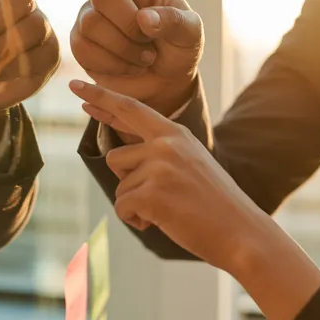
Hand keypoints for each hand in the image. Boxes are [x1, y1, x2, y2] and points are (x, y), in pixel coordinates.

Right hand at [63, 0, 201, 115]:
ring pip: (92, 23)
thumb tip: (145, 19)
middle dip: (130, 25)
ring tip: (142, 56)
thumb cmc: (179, 49)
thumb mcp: (191, 34)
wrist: (164, 83)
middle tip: (151, 44)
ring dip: (124, 49)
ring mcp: (91, 15)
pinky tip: (126, 65)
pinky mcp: (80, 41)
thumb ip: (175, 22)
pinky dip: (112, 64)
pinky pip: (84, 48)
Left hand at [67, 77, 268, 273]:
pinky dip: (136, 220)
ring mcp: (159, 167)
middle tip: (157, 197)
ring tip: (168, 210)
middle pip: (115, 157)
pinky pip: (122, 207)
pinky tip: (161, 222)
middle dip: (128, 181)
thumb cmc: (215, 204)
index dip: (101, 97)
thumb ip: (160, 152)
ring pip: (120, 186)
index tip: (77, 86)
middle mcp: (165, 144)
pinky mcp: (152, 193)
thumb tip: (120, 157)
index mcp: (175, 133)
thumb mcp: (191, 162)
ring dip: (136, 203)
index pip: (130, 109)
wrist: (242, 233)